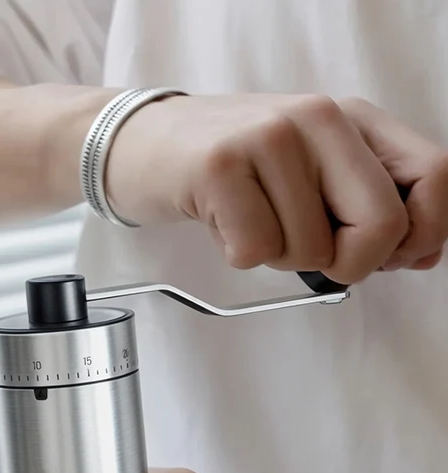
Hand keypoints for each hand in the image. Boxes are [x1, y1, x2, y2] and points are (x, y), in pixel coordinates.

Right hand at [105, 93, 447, 283]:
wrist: (144, 143)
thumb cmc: (232, 169)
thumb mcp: (311, 170)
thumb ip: (368, 202)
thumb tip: (419, 253)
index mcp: (352, 119)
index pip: (434, 177)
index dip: (421, 234)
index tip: (388, 255)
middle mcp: (319, 118)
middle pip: (381, 226)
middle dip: (348, 264)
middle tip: (308, 253)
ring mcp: (269, 138)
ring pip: (310, 249)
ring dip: (278, 256)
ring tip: (250, 221)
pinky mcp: (220, 166)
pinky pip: (255, 250)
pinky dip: (237, 254)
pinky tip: (222, 223)